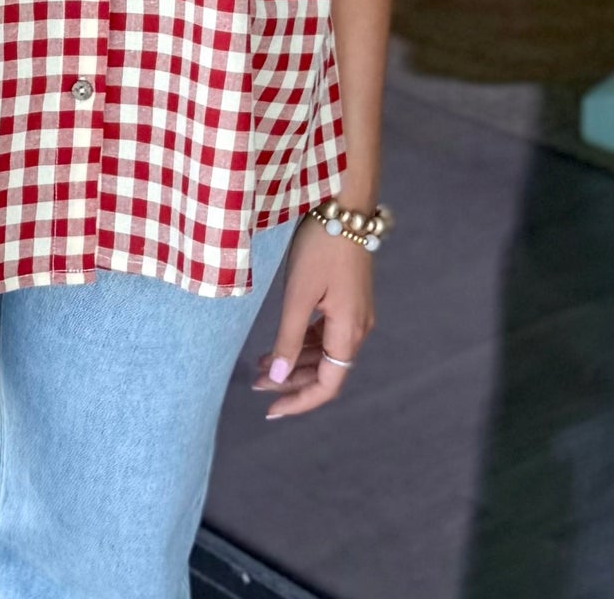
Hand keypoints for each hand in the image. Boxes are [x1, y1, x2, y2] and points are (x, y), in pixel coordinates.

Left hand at [251, 215, 373, 419]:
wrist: (346, 204)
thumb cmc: (320, 246)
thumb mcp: (297, 294)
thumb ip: (287, 338)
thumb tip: (276, 378)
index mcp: (348, 331)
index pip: (328, 385)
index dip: (299, 402)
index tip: (270, 411)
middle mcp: (358, 328)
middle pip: (326, 371)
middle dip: (290, 382)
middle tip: (255, 384)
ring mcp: (356, 313)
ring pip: (325, 352)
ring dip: (295, 362)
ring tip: (260, 364)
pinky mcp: (350, 298)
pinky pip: (328, 333)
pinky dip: (304, 342)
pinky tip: (282, 342)